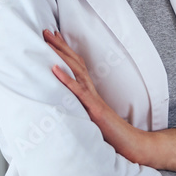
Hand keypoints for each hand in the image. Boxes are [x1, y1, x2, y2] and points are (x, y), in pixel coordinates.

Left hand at [43, 29, 147, 162]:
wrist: (130, 144)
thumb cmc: (110, 135)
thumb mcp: (91, 118)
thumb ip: (81, 109)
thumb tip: (65, 105)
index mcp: (90, 92)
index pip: (77, 65)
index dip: (65, 51)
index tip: (53, 38)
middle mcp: (91, 90)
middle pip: (75, 62)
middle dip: (60, 45)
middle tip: (45, 30)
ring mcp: (93, 98)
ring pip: (76, 70)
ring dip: (61, 54)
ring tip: (48, 41)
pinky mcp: (94, 109)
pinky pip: (79, 91)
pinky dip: (66, 79)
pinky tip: (54, 68)